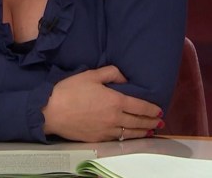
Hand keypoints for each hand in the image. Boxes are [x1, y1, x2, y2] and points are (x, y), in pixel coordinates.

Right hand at [41, 65, 162, 141]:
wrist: (52, 112)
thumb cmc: (70, 91)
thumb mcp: (91, 75)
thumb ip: (111, 73)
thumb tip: (125, 78)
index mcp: (115, 101)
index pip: (140, 106)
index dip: (152, 109)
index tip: (160, 110)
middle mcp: (115, 118)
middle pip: (139, 122)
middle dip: (151, 121)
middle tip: (160, 121)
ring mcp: (107, 130)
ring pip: (130, 133)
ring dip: (143, 131)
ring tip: (150, 130)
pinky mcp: (98, 138)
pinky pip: (118, 139)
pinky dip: (128, 137)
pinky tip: (130, 135)